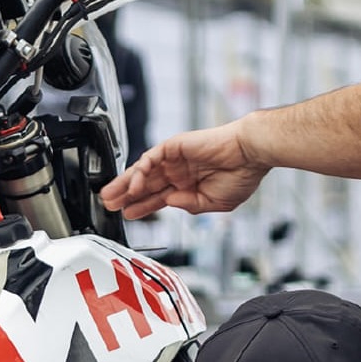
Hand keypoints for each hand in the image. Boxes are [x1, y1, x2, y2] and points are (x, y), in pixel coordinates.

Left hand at [99, 121, 267, 219]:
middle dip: (126, 195)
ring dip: (125, 184)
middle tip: (109, 205)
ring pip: (143, 171)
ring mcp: (175, 158)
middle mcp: (179, 171)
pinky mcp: (174, 146)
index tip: (127, 215)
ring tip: (110, 196)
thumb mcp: (214, 202)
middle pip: (145, 184)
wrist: (251, 154)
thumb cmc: (242, 174)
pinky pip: (151, 158)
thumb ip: (190, 205)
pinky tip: (134, 186)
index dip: (142, 206)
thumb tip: (169, 202)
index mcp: (188, 185)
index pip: (158, 197)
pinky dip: (141, 172)